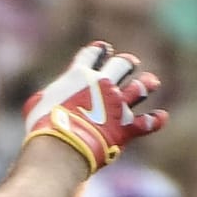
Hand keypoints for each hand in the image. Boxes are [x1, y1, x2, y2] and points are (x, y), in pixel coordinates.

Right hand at [22, 42, 166, 174]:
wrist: (61, 145)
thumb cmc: (43, 124)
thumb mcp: (35, 104)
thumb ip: (46, 96)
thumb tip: (49, 100)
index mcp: (79, 74)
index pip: (93, 53)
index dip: (98, 51)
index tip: (101, 50)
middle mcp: (103, 84)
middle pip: (121, 65)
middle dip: (125, 63)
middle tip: (129, 63)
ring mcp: (117, 105)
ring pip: (139, 88)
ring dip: (146, 84)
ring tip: (150, 82)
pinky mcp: (126, 127)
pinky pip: (146, 122)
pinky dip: (154, 120)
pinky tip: (161, 117)